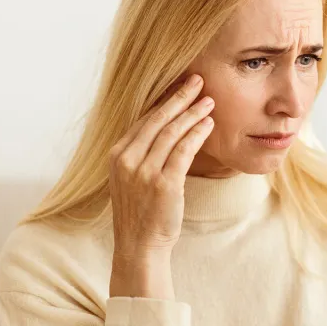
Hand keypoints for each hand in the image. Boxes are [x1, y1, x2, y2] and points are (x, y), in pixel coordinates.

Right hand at [108, 74, 214, 298]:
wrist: (138, 245)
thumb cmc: (139, 211)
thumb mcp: (130, 178)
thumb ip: (140, 153)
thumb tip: (163, 128)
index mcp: (117, 155)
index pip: (144, 119)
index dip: (165, 100)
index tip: (181, 87)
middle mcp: (127, 159)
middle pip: (158, 119)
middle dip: (180, 97)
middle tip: (198, 80)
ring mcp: (144, 171)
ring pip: (172, 132)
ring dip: (193, 113)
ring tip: (209, 101)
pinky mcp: (164, 184)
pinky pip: (184, 150)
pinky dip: (197, 134)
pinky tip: (208, 124)